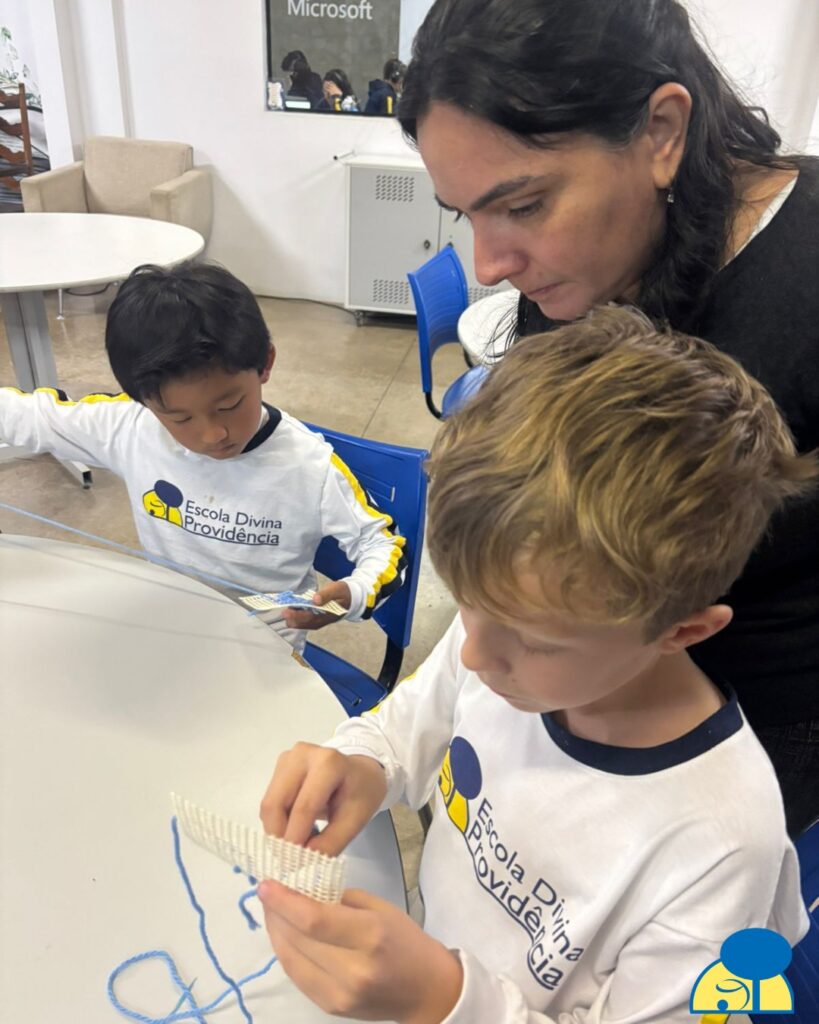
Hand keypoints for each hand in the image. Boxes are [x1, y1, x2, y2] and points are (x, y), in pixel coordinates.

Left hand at [258, 882, 462, 1023]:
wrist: (425, 990)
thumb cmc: (404, 939)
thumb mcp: (379, 908)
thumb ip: (339, 901)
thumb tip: (302, 893)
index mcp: (370, 935)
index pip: (314, 919)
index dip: (284, 902)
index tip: (265, 884)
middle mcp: (353, 968)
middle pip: (298, 939)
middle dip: (275, 913)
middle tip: (267, 892)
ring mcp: (339, 993)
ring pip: (291, 960)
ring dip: (276, 933)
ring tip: (271, 912)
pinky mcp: (330, 1008)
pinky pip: (297, 976)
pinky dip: (286, 953)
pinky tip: (284, 936)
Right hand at [260, 742, 386, 853]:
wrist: (361, 772)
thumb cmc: (361, 793)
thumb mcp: (354, 822)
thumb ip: (329, 844)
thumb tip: (300, 860)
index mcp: (328, 763)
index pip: (304, 806)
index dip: (295, 837)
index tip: (293, 863)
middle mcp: (302, 754)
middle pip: (276, 802)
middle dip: (279, 834)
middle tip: (290, 857)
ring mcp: (288, 757)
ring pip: (269, 803)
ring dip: (277, 828)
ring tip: (298, 840)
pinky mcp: (281, 765)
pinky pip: (270, 800)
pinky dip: (278, 819)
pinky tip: (296, 825)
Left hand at [283, 581, 350, 630]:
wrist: (352, 599)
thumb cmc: (343, 593)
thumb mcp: (336, 590)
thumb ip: (326, 595)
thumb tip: (315, 599)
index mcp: (326, 615)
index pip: (308, 618)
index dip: (296, 616)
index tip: (286, 611)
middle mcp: (321, 621)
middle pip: (303, 624)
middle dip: (292, 618)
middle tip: (283, 611)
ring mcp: (318, 622)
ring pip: (302, 624)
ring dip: (293, 619)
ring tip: (286, 610)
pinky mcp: (316, 620)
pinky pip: (304, 622)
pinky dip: (297, 618)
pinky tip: (292, 611)